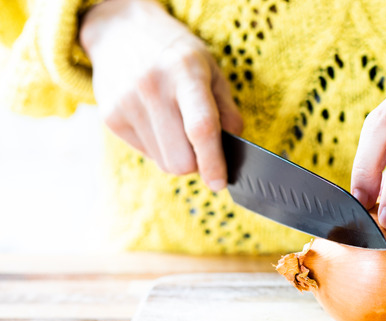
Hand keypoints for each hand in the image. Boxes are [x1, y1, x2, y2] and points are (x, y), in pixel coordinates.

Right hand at [79, 0, 242, 190]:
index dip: (213, 162)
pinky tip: (158, 122)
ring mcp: (126, 104)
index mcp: (185, 72)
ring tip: (178, 126)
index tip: (220, 183)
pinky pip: (147, 154)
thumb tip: (234, 147)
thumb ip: (227, 110)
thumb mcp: (211, 70)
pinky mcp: (110, 118)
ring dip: (178, 155)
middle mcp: (152, 87)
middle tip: (203, 147)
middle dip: (198, 163)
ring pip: (164, 163)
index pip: (201, 128)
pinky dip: (160, 147)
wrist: (120, 31)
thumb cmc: (176, 54)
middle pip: (180, 159)